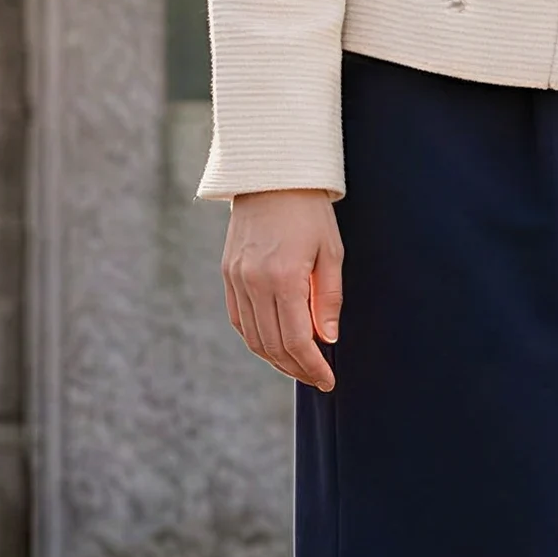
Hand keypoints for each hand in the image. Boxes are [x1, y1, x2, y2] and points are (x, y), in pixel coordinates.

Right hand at [223, 190, 342, 390]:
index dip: (312, 366)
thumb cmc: (309, 212)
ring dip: (275, 359)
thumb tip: (327, 339)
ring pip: (252, 337)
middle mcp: (254, 283)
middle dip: (296, 368)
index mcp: (283, 278)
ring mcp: (236, 279)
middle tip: (317, 378)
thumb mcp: (330, 252)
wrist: (270, 177)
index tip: (327, 380)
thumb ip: (327, 298)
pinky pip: (238, 319)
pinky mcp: (227, 275)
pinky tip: (274, 345)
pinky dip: (255, 338)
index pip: (296, 340)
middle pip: (272, 345)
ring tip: (299, 366)